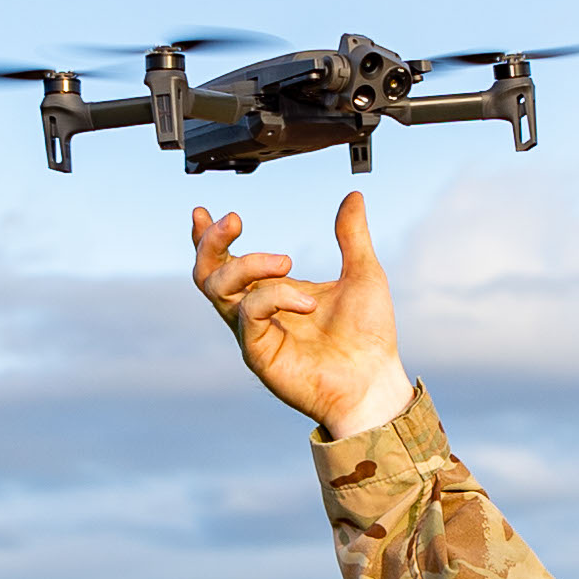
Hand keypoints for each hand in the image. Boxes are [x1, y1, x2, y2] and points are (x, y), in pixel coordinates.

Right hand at [190, 190, 406, 435]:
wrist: (375, 381)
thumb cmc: (368, 337)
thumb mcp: (363, 273)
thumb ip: (352, 236)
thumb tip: (354, 196)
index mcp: (273, 293)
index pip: (226, 262)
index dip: (208, 238)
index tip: (202, 212)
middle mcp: (256, 312)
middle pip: (207, 273)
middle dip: (211, 242)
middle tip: (235, 220)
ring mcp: (254, 333)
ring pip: (218, 288)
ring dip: (247, 264)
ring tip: (287, 262)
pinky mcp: (257, 354)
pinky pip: (249, 313)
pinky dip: (276, 296)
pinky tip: (309, 302)